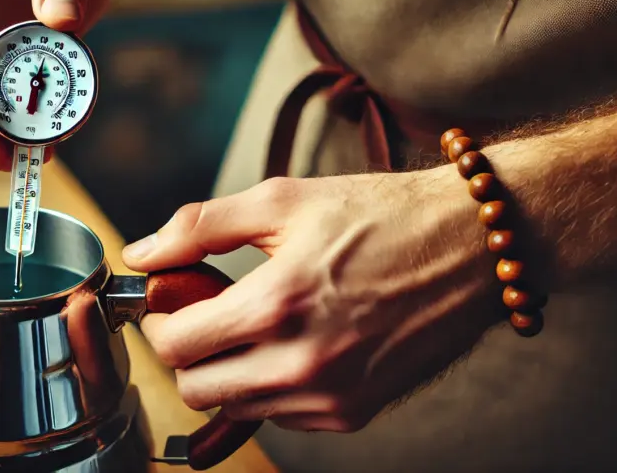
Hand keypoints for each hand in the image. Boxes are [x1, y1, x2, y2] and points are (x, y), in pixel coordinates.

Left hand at [122, 168, 506, 431]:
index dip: (161, 319)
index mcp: (277, 303)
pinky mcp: (355, 412)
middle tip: (208, 312)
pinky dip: (270, 386)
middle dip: (188, 352)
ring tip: (254, 322)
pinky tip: (294, 341)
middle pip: (196, 390)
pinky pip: (282, 416)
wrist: (473, 245)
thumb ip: (200, 228)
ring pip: (236, 407)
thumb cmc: (381, 215)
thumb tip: (143, 253)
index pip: (175, 346)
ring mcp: (331, 395)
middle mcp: (302, 362)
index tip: (174, 299)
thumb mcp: (282, 200)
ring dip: (227, 371)